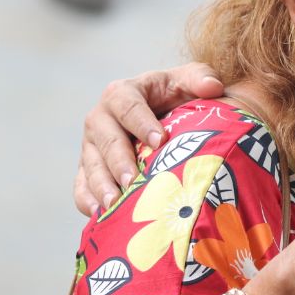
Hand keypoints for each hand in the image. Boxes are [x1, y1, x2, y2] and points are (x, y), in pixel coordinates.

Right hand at [74, 62, 224, 215]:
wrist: (163, 117)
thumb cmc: (177, 96)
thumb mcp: (189, 81)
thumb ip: (200, 78)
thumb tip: (212, 86)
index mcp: (122, 93)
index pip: (127, 105)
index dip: (142, 122)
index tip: (161, 141)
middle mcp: (100, 119)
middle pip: (106, 140)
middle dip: (119, 161)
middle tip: (134, 181)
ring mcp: (90, 147)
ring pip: (91, 166)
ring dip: (102, 186)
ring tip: (115, 204)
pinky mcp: (87, 170)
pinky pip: (81, 187)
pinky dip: (88, 202)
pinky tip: (101, 216)